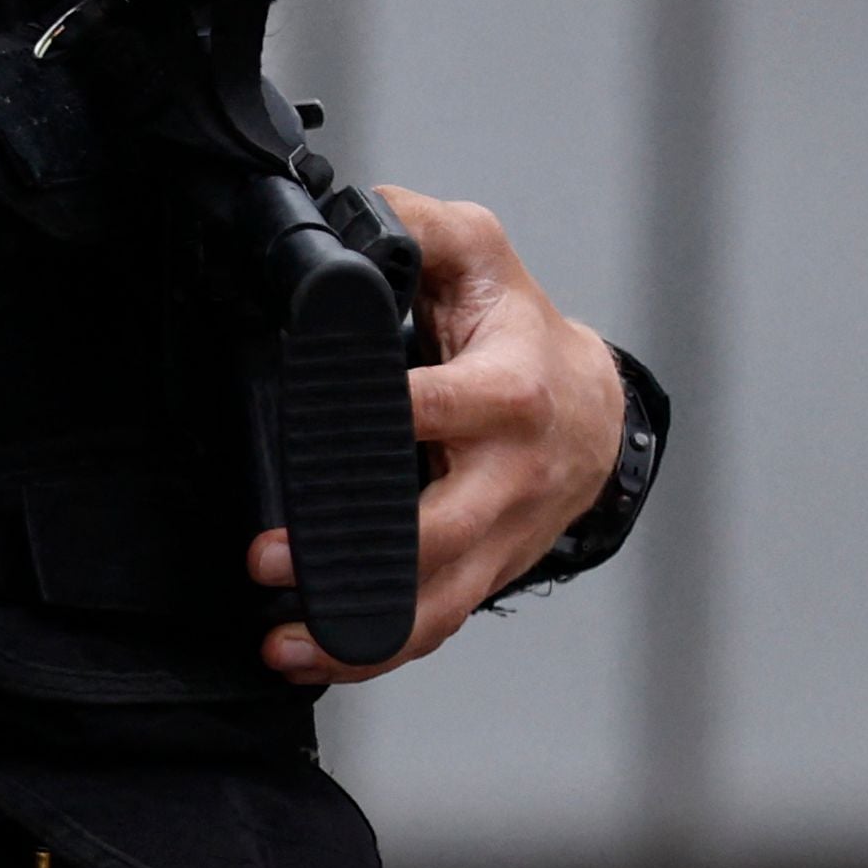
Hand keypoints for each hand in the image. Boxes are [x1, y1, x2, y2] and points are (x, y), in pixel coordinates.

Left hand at [250, 188, 627, 681]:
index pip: (449, 404)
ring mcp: (503, 532)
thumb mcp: (479, 253)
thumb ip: (420, 225)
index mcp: (511, 391)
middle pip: (443, 528)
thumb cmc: (519, 330)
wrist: (595, 408)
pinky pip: (436, 620)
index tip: (323, 425)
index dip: (395, 415)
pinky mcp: (486, 569)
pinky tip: (316, 657)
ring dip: (361, 629)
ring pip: (440, 598)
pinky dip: (377, 648)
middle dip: (358, 551)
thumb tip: (362, 210)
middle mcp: (511, 473)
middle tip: (272, 559)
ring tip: (286, 644)